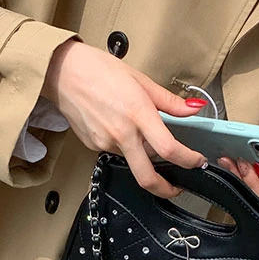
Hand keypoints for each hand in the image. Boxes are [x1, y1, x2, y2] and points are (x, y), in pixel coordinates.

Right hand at [40, 39, 207, 197]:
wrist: (62, 72)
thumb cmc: (99, 70)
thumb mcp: (141, 80)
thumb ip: (169, 101)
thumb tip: (193, 109)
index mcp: (138, 114)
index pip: (169, 148)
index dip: (188, 160)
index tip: (196, 162)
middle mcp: (121, 134)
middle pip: (147, 177)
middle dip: (166, 189)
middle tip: (176, 188)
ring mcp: (105, 143)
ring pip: (132, 160)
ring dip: (143, 155)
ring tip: (140, 134)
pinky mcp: (92, 146)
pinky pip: (115, 152)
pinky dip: (124, 145)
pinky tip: (118, 126)